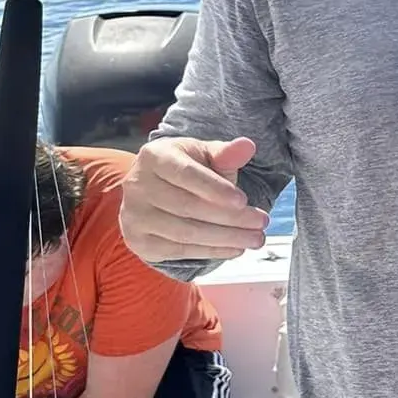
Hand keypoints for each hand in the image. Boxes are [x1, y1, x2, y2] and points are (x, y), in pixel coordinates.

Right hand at [120, 135, 269, 263]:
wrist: (157, 190)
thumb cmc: (186, 169)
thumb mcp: (205, 155)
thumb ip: (225, 153)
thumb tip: (247, 146)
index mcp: (154, 157)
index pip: (185, 174)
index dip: (215, 189)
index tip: (243, 201)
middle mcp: (138, 186)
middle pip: (188, 207)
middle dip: (231, 218)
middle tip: (262, 222)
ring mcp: (135, 216)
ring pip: (186, 233)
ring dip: (226, 238)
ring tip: (255, 238)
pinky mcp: (139, 241)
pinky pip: (180, 251)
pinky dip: (212, 251)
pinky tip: (235, 248)